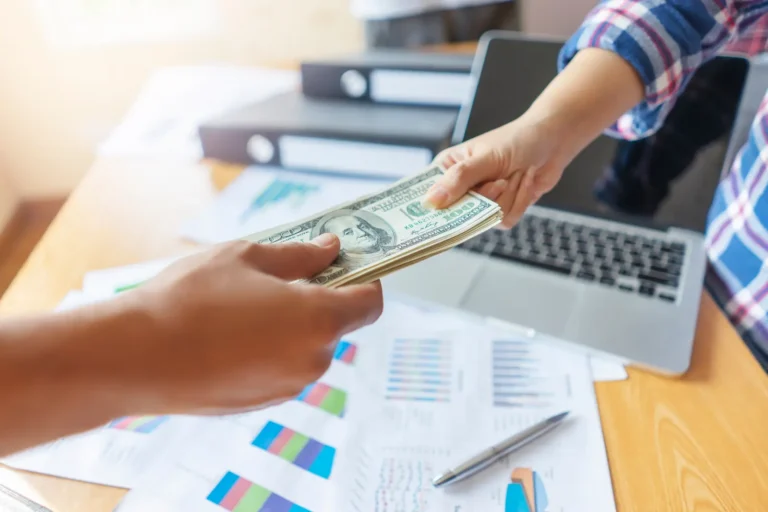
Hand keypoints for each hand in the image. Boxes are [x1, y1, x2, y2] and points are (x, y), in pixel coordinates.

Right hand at [110, 234, 381, 414]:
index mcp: (319, 320)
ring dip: (291, 325)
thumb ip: (300, 255)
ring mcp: (289, 386)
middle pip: (336, 324)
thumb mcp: (247, 257)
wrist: (136, 357)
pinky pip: (282, 367)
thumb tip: (331, 248)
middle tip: (277, 278)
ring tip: (243, 305)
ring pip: (306, 346)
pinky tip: (229, 335)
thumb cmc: (191, 298)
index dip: (364, 280)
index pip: (370, 303)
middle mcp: (313, 360)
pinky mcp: (263, 402)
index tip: (345, 265)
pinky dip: (270, 349)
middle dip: (318, 299)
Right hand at [425, 116, 568, 227]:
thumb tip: (431, 201)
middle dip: (483, 199)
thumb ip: (459, 179)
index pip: (426, 195)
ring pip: (484, 219)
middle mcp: (461, 188)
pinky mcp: (500, 211)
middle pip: (455, 215)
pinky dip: (519, 201)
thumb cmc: (516, 140)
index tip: (429, 219)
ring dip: (506, 198)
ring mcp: (481, 202)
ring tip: (514, 174)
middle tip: (498, 182)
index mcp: (448, 169)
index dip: (426, 209)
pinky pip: (504, 220)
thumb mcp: (485, 158)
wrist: (553, 143)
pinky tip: (524, 182)